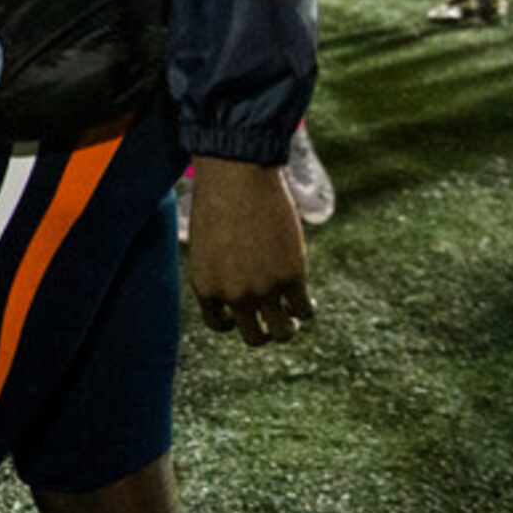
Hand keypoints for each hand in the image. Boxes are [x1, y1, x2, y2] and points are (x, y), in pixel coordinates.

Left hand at [185, 157, 313, 347]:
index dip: (234, 321)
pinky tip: (307, 298)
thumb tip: (240, 285)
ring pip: (283, 331)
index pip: (220, 324)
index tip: (245, 312)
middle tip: (275, 318)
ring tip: (294, 315)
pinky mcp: (292, 277)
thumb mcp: (208, 241)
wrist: (236, 175)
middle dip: (265, 332)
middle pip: (254, 337)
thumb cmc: (218, 197)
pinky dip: (307, 308)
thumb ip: (220, 268)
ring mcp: (263, 289)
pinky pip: (304, 309)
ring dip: (289, 327)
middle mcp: (233, 294)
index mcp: (205, 286)